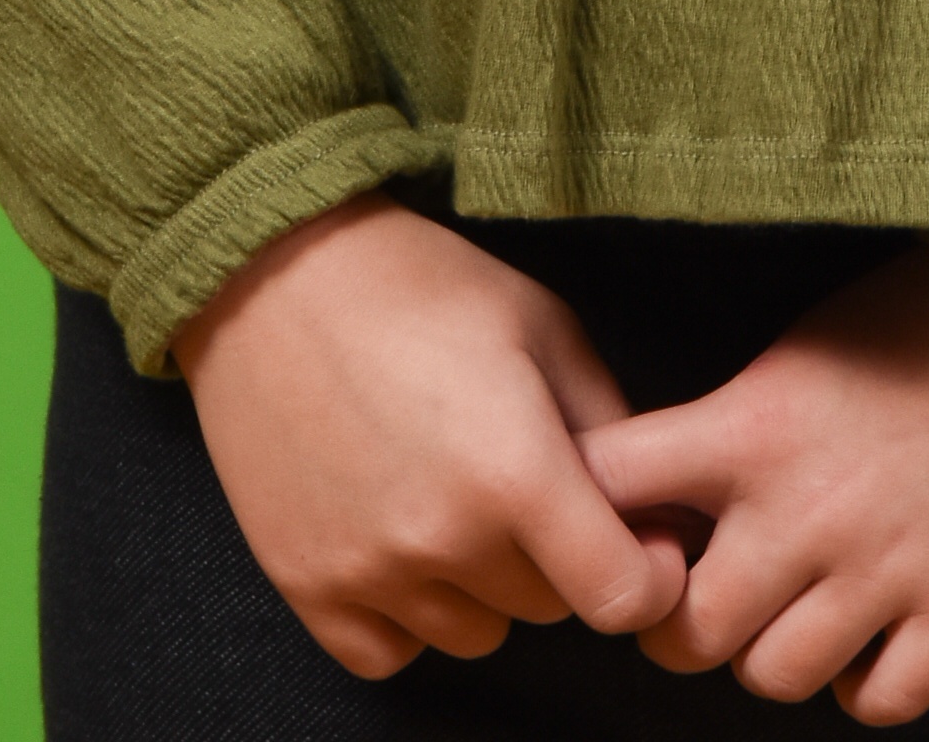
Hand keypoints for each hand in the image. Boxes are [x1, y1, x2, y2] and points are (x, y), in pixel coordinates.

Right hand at [173, 194, 688, 677]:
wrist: (274, 275)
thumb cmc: (421, 286)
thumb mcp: (542, 324)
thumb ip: (610, 422)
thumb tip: (654, 506)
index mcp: (517, 473)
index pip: (621, 597)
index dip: (649, 573)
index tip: (641, 540)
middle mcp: (445, 540)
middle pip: (547, 607)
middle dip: (555, 555)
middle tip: (521, 478)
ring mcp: (370, 572)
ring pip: (473, 632)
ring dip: (480, 584)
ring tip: (451, 493)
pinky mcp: (308, 588)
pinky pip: (390, 652)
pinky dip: (406, 612)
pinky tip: (399, 536)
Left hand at [579, 245, 928, 720]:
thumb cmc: (918, 323)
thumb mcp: (796, 354)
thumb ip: (727, 432)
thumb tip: (659, 500)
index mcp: (750, 428)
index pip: (609, 491)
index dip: (586, 521)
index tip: (605, 529)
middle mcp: (805, 510)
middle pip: (685, 633)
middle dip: (680, 625)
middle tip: (704, 594)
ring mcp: (884, 569)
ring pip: (773, 678)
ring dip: (773, 654)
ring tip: (795, 611)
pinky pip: (879, 703)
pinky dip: (865, 684)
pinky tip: (871, 639)